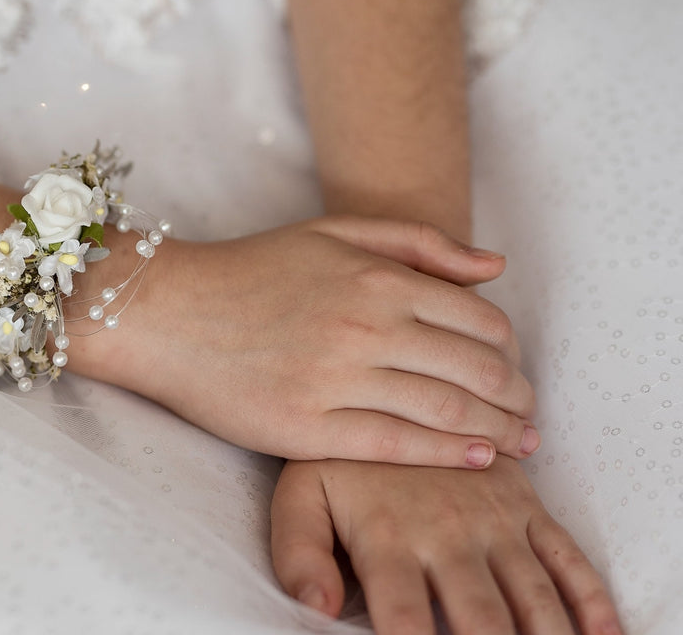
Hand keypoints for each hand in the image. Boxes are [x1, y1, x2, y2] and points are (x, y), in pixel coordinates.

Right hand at [72, 217, 538, 467]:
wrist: (166, 313)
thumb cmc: (250, 271)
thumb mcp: (331, 233)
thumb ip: (418, 243)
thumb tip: (496, 269)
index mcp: (377, 277)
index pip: (479, 319)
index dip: (511, 350)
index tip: (514, 370)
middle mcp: (365, 325)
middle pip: (476, 370)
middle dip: (517, 397)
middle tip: (527, 414)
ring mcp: (336, 378)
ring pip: (447, 411)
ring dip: (497, 432)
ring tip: (518, 445)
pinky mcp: (306, 426)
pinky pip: (397, 445)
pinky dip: (447, 454)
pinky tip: (476, 460)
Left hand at [271, 457, 622, 634]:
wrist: (392, 384)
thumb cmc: (338, 458)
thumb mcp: (300, 495)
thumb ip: (299, 552)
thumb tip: (315, 610)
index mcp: (388, 537)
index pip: (404, 615)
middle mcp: (447, 533)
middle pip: (482, 618)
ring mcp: (492, 520)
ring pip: (534, 597)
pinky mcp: (523, 506)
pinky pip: (567, 557)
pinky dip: (591, 601)